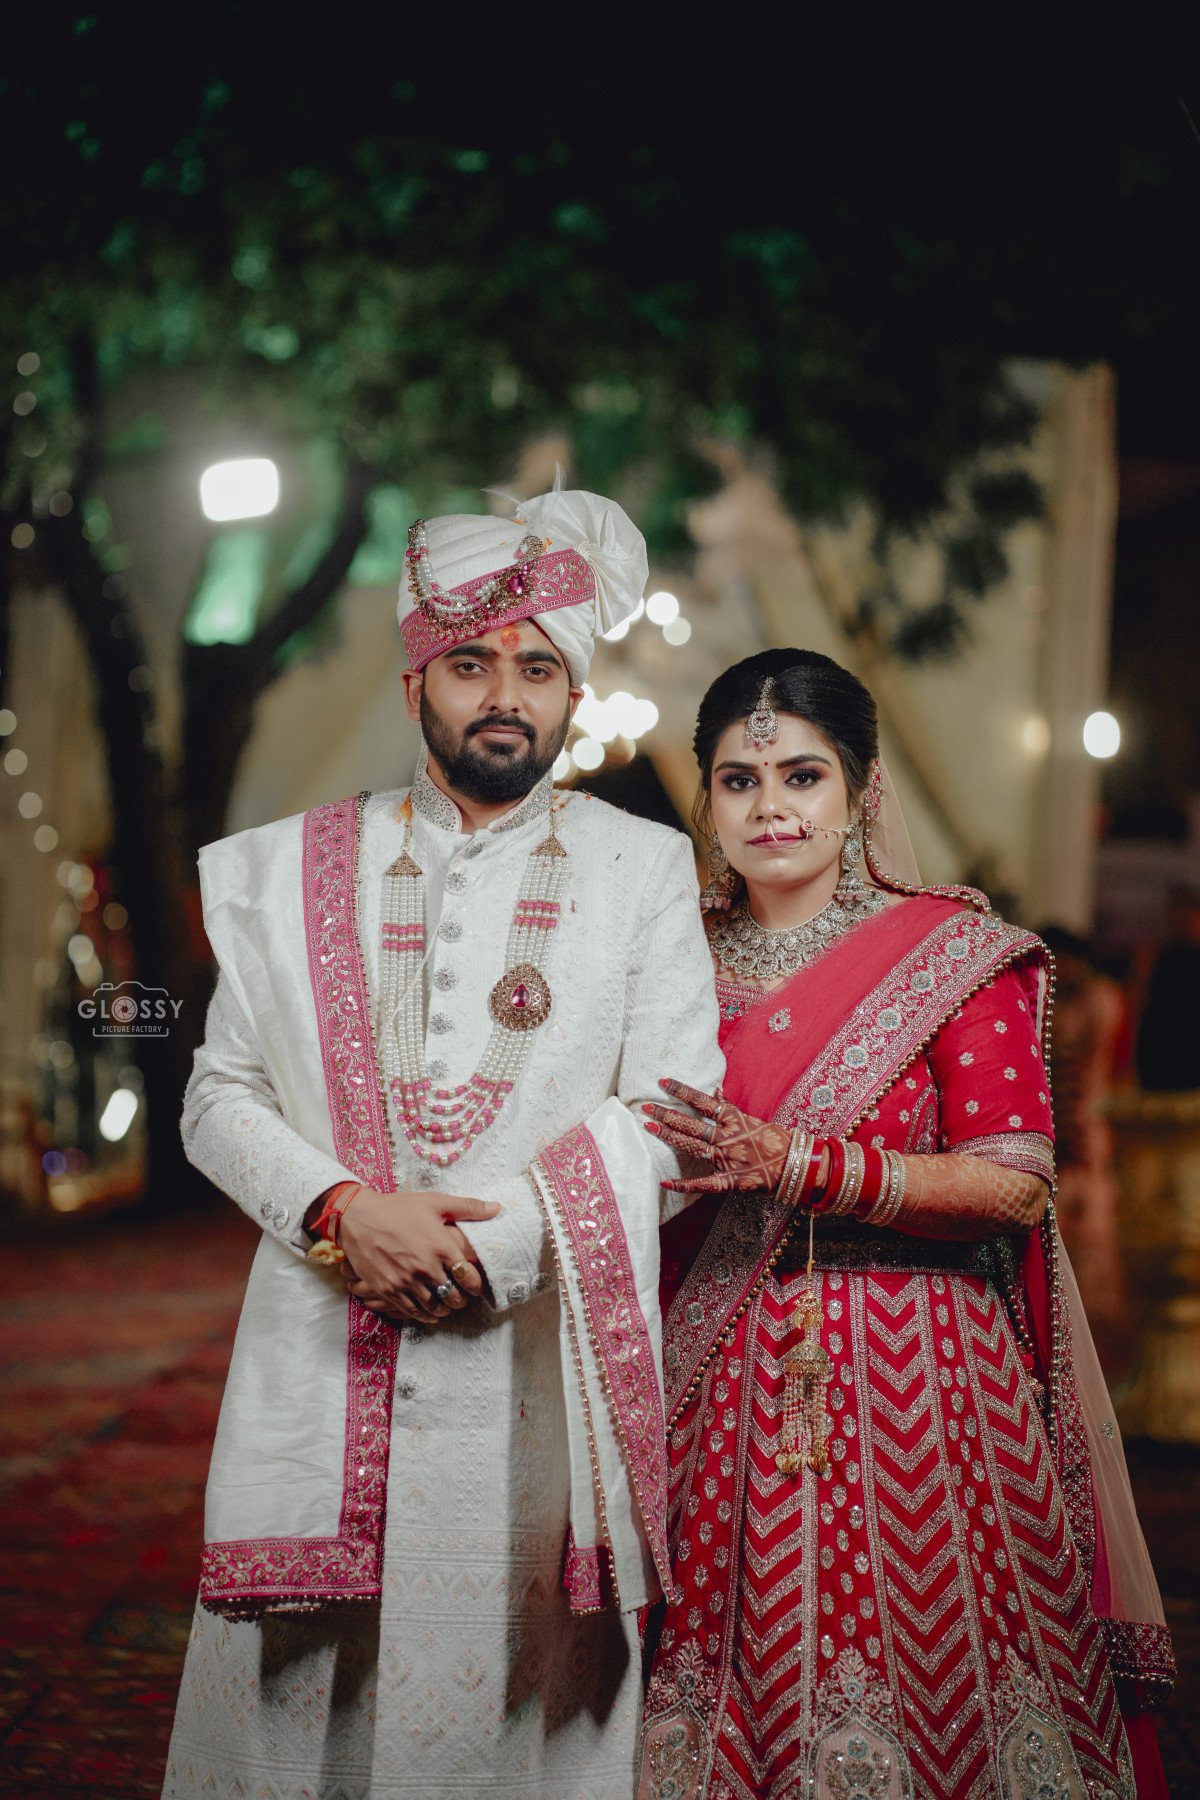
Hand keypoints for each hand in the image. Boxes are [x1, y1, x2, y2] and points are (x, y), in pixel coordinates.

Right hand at [337, 1188, 498, 1324]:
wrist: (358, 1217)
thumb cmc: (397, 1208)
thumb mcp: (434, 1202)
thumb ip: (468, 1207)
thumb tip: (497, 1208)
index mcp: (441, 1247)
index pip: (469, 1278)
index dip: (476, 1285)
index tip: (474, 1284)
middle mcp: (426, 1268)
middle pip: (454, 1297)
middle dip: (462, 1299)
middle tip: (462, 1296)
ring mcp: (406, 1282)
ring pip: (435, 1307)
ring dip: (444, 1309)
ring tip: (447, 1305)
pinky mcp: (389, 1290)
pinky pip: (412, 1312)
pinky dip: (425, 1315)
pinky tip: (429, 1312)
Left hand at [642, 1078, 791, 1195]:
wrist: (798, 1165)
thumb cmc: (776, 1140)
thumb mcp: (753, 1119)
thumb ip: (730, 1107)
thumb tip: (714, 1090)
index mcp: (734, 1119)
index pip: (703, 1101)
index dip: (682, 1091)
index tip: (663, 1082)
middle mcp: (727, 1137)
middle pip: (691, 1123)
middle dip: (666, 1114)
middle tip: (645, 1107)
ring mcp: (727, 1159)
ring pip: (692, 1145)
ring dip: (669, 1137)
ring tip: (649, 1127)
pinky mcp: (730, 1180)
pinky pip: (703, 1183)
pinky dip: (683, 1184)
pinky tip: (664, 1182)